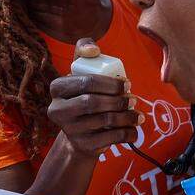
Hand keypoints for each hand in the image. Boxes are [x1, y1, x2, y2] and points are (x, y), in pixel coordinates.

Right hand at [48, 39, 139, 156]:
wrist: (80, 135)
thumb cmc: (85, 96)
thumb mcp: (82, 72)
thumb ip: (85, 52)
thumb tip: (93, 49)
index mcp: (57, 88)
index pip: (87, 82)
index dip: (111, 83)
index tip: (128, 84)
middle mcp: (57, 109)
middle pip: (93, 102)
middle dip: (118, 99)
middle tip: (133, 99)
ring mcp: (69, 129)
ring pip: (104, 120)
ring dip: (127, 116)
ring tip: (137, 114)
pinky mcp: (83, 145)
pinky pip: (111, 137)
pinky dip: (128, 132)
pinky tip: (134, 127)